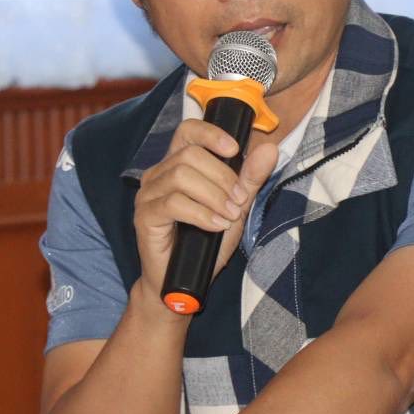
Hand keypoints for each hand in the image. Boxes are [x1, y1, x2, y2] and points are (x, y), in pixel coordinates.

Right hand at [132, 119, 277, 300]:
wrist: (184, 282)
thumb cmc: (206, 243)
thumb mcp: (235, 208)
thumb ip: (249, 179)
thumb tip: (269, 149)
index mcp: (177, 165)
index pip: (188, 131)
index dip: (211, 134)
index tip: (235, 149)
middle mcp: (158, 174)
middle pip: (190, 154)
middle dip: (222, 176)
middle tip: (239, 201)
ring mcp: (147, 194)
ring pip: (182, 176)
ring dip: (214, 196)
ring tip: (229, 216)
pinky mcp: (144, 216)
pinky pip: (174, 203)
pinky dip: (201, 214)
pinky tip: (215, 226)